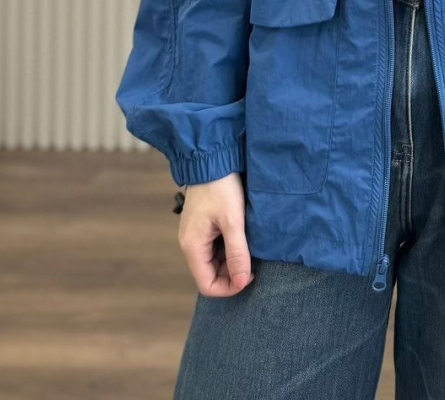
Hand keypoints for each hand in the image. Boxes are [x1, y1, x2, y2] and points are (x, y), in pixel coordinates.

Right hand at [178, 173, 254, 296]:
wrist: (212, 157)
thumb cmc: (222, 187)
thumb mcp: (233, 220)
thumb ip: (237, 252)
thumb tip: (242, 282)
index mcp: (193, 246)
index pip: (207, 285)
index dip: (230, 287)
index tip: (250, 275)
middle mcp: (190, 244)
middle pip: (211, 274)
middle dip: (233, 272)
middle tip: (254, 257)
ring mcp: (196, 234)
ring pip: (215, 260)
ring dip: (232, 258)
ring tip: (250, 243)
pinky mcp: (203, 225)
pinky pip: (215, 246)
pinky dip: (229, 246)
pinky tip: (243, 234)